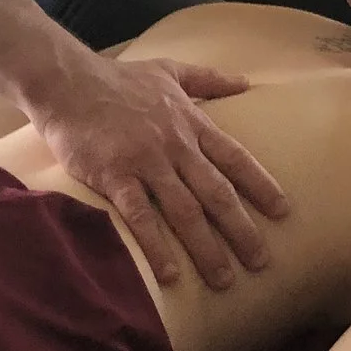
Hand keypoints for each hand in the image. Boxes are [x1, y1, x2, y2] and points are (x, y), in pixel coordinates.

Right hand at [28, 47, 289, 288]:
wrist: (66, 80)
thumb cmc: (118, 79)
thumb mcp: (169, 70)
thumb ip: (208, 79)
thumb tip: (246, 82)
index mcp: (191, 123)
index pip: (235, 158)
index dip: (261, 185)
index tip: (283, 212)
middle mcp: (175, 145)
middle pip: (217, 192)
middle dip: (242, 229)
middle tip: (261, 262)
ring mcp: (145, 161)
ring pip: (184, 210)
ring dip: (206, 247)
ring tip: (224, 280)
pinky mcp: (114, 175)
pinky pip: (140, 216)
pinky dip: (156, 245)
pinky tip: (170, 274)